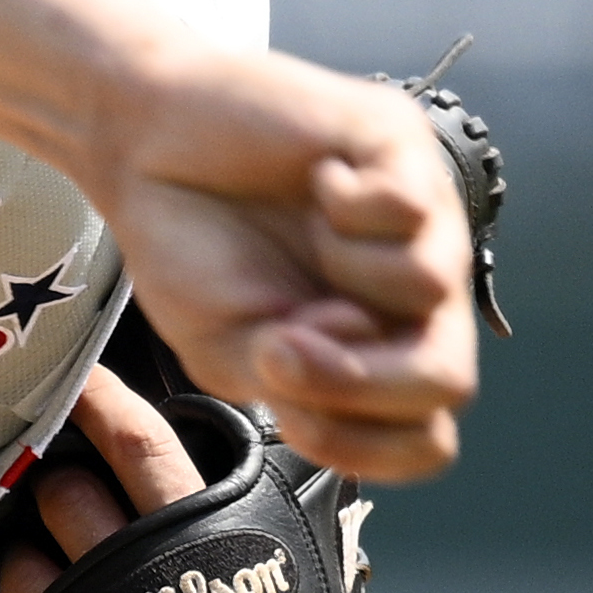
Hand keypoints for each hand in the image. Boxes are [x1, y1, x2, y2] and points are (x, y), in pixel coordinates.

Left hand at [0, 367, 375, 592]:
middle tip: (35, 481)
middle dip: (43, 480)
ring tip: (26, 560)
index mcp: (218, 547)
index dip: (100, 400)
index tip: (69, 372)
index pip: (145, 446)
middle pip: (67, 492)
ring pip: (26, 554)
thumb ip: (239, 540)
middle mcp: (156, 582)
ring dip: (16, 548)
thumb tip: (214, 465)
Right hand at [76, 48, 473, 480]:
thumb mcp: (223, 350)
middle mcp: (411, 295)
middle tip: (283, 342)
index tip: (290, 416)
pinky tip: (318, 180)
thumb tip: (354, 337)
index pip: (424, 436)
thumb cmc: (188, 243)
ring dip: (343, 271)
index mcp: (374, 352)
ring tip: (304, 231)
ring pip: (430, 288)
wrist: (144, 145)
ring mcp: (421, 221)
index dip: (367, 447)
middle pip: (448, 378)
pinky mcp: (404, 149)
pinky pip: (409, 208)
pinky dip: (344, 204)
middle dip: (364, 381)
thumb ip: (293, 380)